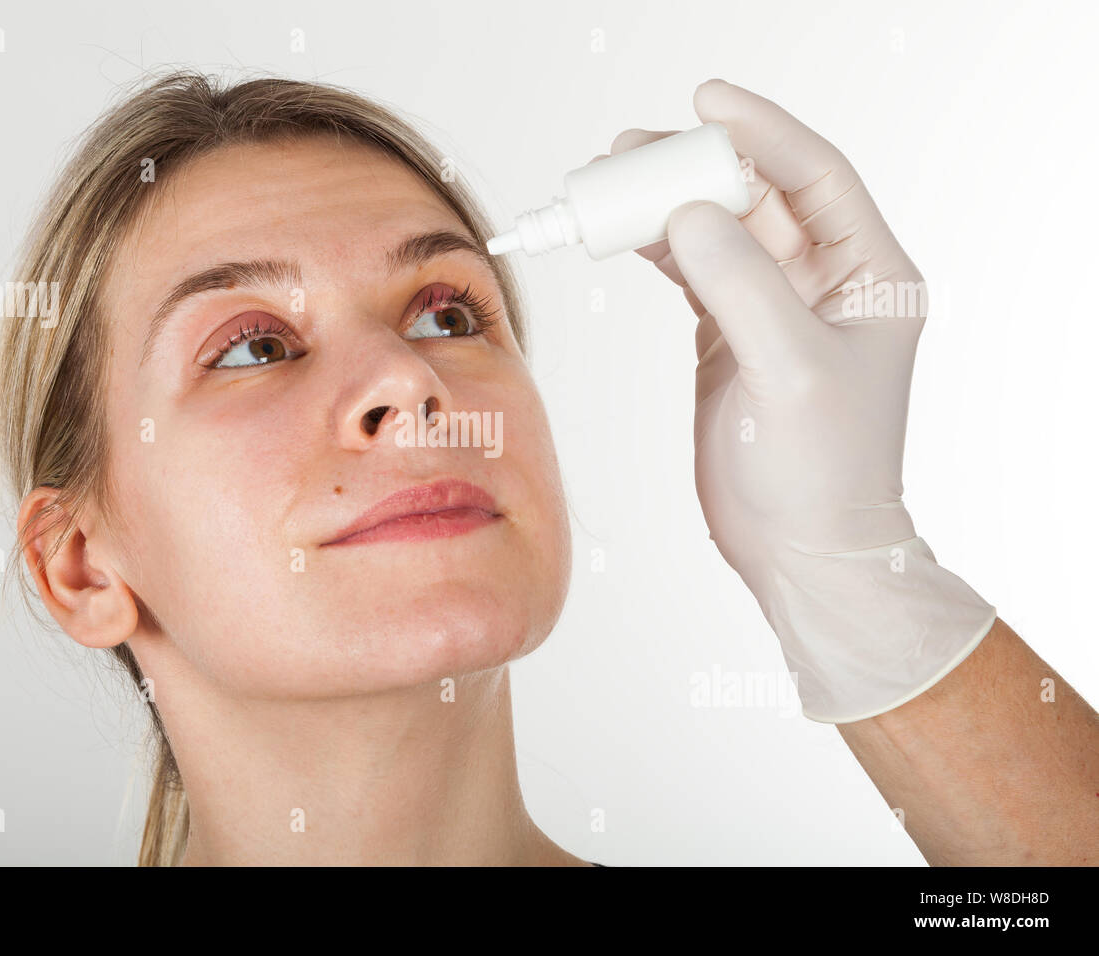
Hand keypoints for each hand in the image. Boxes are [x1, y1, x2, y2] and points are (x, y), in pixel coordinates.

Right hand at [601, 80, 996, 722]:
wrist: (801, 552)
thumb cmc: (824, 475)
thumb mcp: (792, 372)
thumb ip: (743, 286)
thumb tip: (688, 214)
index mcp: (869, 275)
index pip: (815, 176)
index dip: (761, 131)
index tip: (705, 103)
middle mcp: (825, 281)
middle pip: (755, 194)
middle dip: (694, 166)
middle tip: (631, 150)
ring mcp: (774, 308)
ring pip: (716, 230)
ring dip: (664, 206)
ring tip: (608, 184)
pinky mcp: (730, 337)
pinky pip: (691, 273)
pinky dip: (655, 251)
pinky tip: (622, 236)